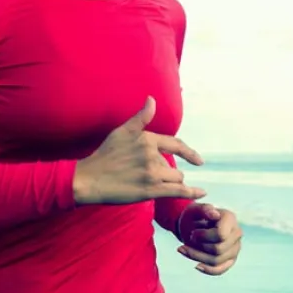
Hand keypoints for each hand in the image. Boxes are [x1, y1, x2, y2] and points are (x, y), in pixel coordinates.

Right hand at [73, 96, 205, 204]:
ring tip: (149, 185)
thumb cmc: (105, 155)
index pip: (175, 145)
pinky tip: (201, 193)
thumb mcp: (122, 131)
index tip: (198, 160)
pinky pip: (178, 191)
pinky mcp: (151, 190)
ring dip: (169, 183)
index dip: (189, 153)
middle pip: (173, 166)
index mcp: (147, 139)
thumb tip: (151, 99)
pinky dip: (192, 193)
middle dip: (166, 173)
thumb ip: (141, 117)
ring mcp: (152, 173)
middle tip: (146, 177)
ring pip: (175, 178)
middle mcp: (152, 155)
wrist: (90, 179)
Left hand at [177, 203, 241, 275]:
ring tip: (182, 249)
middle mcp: (236, 233)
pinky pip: (220, 270)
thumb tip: (214, 213)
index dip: (203, 236)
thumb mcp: (194, 210)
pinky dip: (207, 270)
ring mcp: (235, 248)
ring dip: (197, 257)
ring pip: (216, 261)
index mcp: (230, 218)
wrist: (193, 225)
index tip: (193, 233)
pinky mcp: (230, 260)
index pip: (221, 235)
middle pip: (218, 250)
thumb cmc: (194, 216)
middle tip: (188, 239)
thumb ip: (203, 209)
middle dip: (198, 247)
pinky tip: (196, 266)